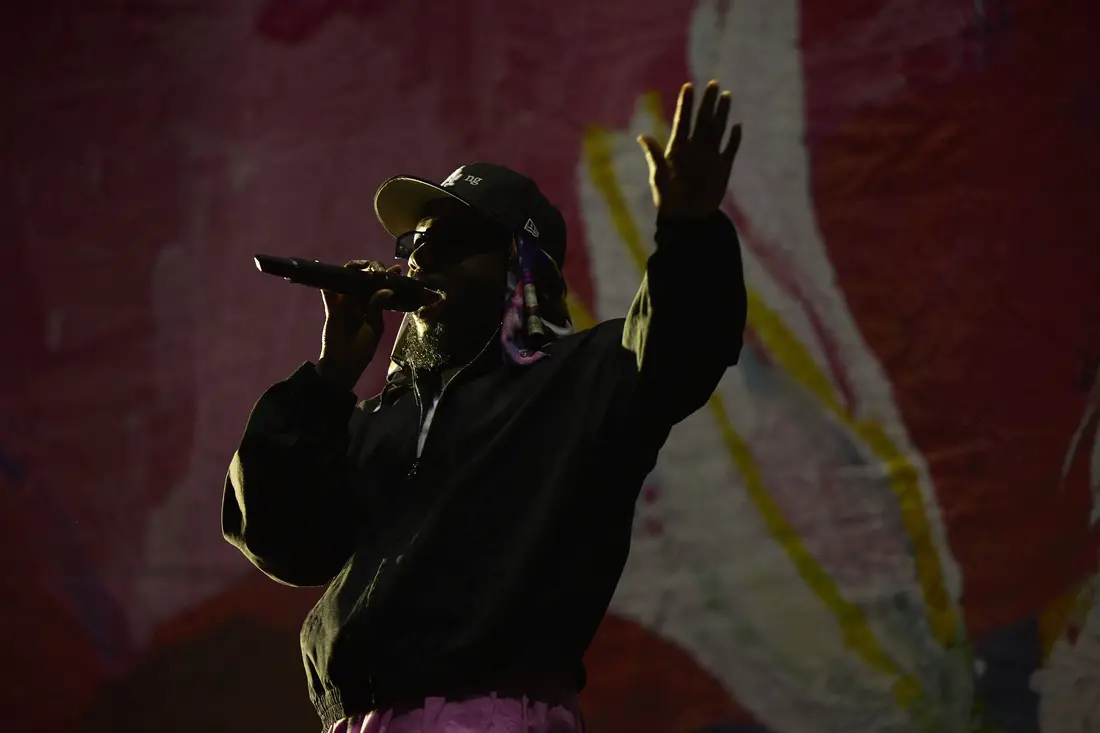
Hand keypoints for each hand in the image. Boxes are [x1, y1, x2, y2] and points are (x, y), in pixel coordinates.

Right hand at [316, 260, 398, 391]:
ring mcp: (346, 302)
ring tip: (362, 266)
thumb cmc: (362, 349)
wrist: (344, 364)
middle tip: (379, 270)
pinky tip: (329, 269)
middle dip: (374, 269)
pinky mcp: (332, 307)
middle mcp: (360, 301)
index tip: (397, 271)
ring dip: (355, 269)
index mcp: (374, 306)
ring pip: (348, 280)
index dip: (389, 277)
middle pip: (365, 279)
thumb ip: (378, 307)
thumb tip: (387, 290)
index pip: (382, 287)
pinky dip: (327, 280)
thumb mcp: (375, 328)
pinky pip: (328, 291)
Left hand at [637, 80, 741, 219]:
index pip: (683, 121)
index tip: (688, 86)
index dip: (686, 104)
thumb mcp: (659, 178)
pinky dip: (734, 139)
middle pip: (702, 120)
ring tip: (727, 95)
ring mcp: (709, 156)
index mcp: (678, 148)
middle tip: (713, 83)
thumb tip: (642, 136)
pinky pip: (729, 150)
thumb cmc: (668, 200)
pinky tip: (737, 126)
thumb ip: (654, 156)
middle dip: (707, 102)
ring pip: (717, 130)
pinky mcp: (722, 168)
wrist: (687, 219)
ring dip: (722, 113)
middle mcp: (694, 148)